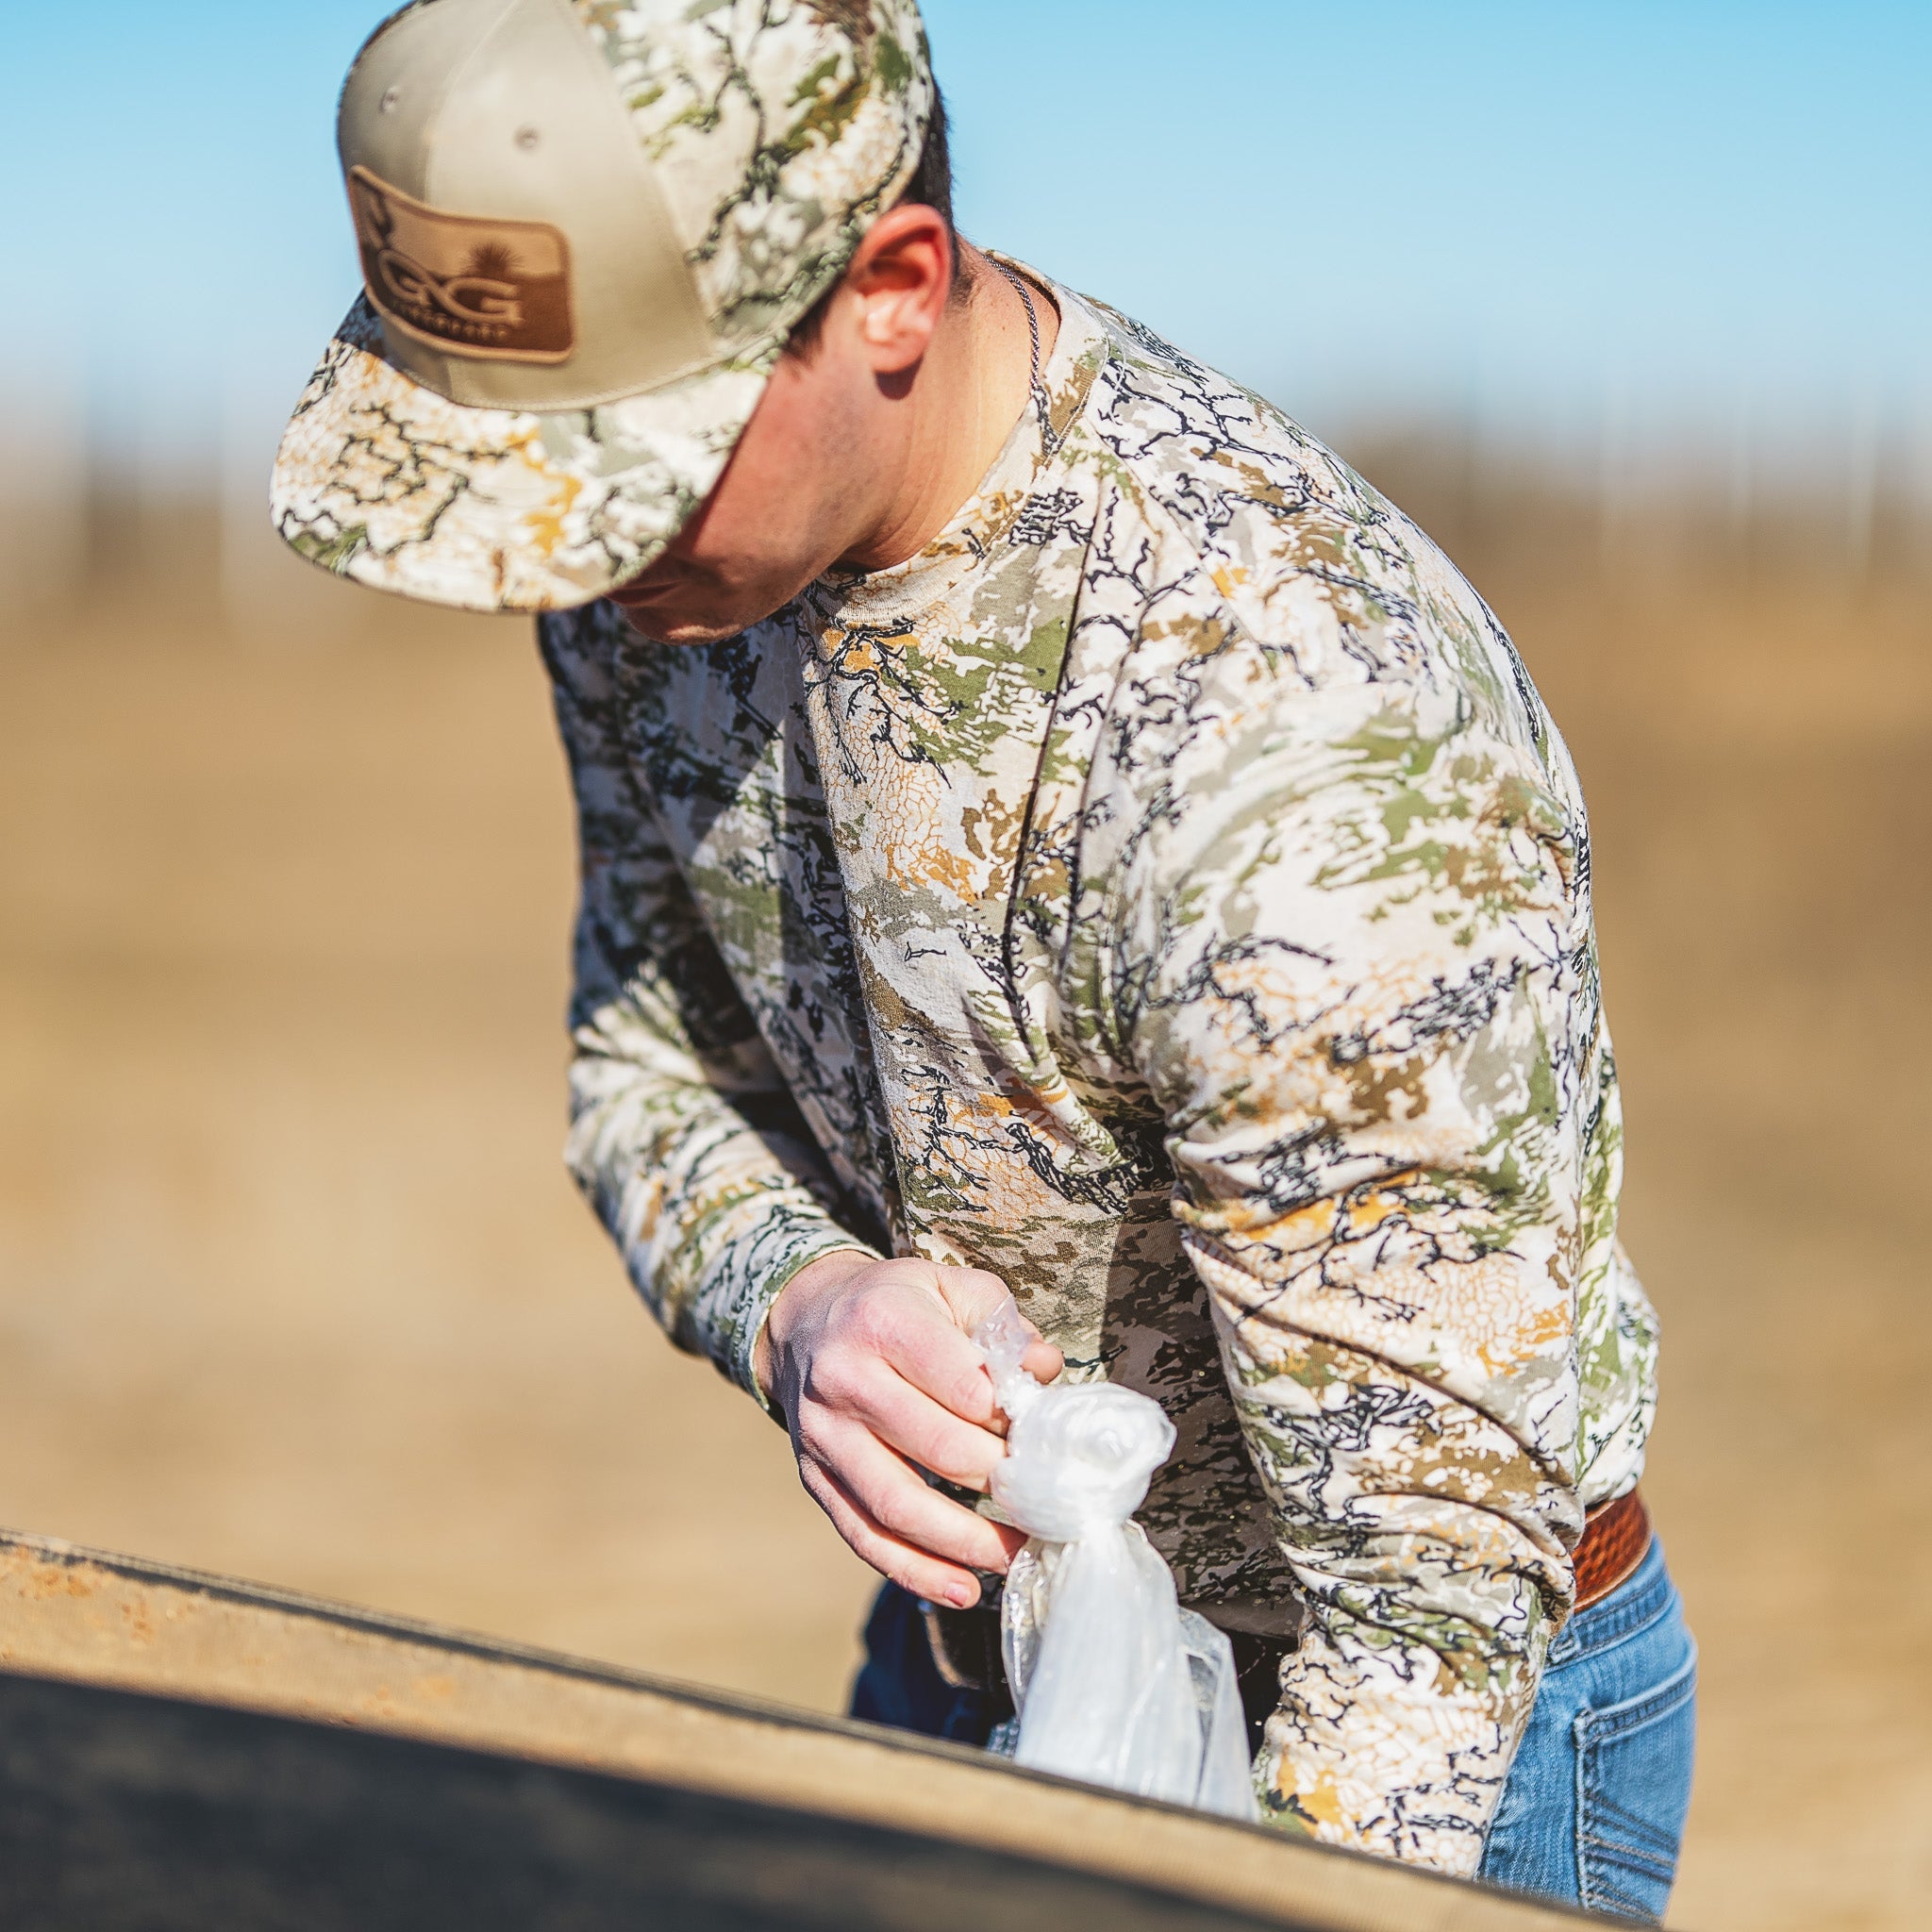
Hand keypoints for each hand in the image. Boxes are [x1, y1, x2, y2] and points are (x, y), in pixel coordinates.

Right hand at [754, 1252, 1061, 1607]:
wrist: (805, 1320)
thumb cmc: (897, 1303)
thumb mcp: (951, 1287)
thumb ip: (1003, 1326)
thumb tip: (1046, 1371)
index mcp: (885, 1321)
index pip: (963, 1384)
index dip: (1011, 1417)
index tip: (1041, 1432)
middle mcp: (845, 1378)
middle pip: (937, 1448)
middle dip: (1002, 1482)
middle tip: (1045, 1497)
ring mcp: (824, 1435)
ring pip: (898, 1505)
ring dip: (965, 1541)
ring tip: (1016, 1554)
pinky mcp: (814, 1478)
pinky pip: (864, 1536)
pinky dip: (915, 1571)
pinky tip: (963, 1589)